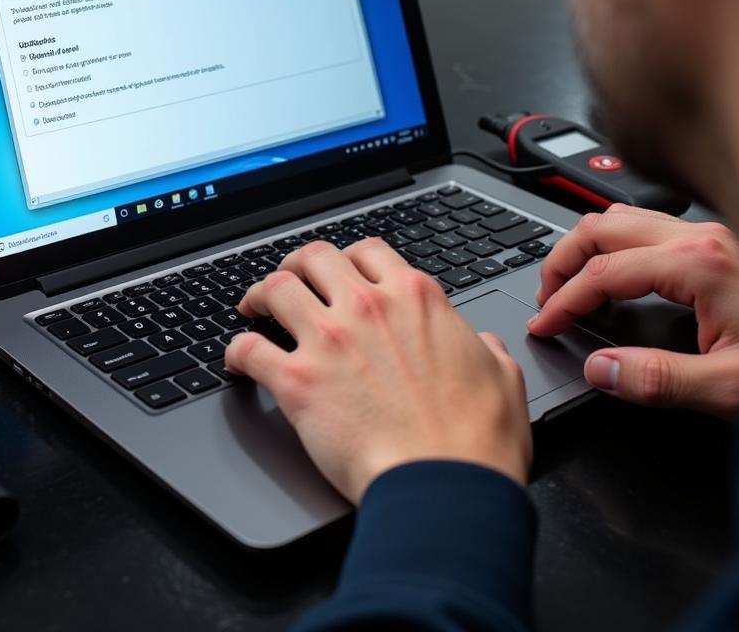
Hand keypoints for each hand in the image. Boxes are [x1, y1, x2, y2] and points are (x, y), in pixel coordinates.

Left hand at [224, 239, 531, 504]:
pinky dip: (236, 351)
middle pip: (314, 257)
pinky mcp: (298, 381)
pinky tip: (236, 360)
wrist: (446, 486)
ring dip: (259, 294)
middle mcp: (366, 308)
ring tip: (253, 306)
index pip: (369, 251)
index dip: (349, 258)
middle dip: (296, 264)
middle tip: (290, 279)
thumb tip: (482, 344)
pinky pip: (250, 349)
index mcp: (414, 298)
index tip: (340, 271)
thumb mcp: (502, 377)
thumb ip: (487, 350)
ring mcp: (329, 341)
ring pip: (276, 288)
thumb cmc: (476, 440)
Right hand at [528, 204, 738, 418]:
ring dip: (585, 247)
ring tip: (569, 282)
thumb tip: (599, 370)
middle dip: (561, 262)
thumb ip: (658, 380)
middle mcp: (701, 238)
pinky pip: (645, 225)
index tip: (544, 325)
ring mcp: (710, 234)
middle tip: (545, 298)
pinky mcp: (718, 241)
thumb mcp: (731, 386)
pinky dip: (613, 243)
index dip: (563, 301)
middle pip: (600, 229)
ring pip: (621, 218)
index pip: (602, 274)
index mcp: (697, 266)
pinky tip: (612, 270)